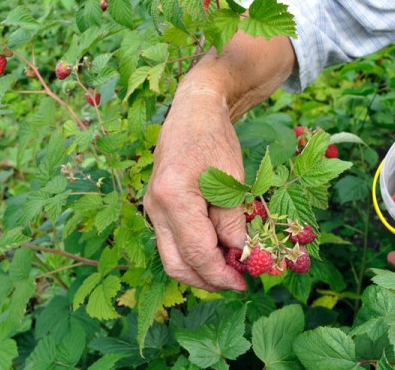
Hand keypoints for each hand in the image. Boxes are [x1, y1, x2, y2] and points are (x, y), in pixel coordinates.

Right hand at [143, 84, 246, 291]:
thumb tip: (237, 253)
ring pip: (171, 256)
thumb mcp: (232, 180)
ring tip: (228, 269)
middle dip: (206, 280)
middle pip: (176, 263)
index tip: (243, 283)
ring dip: (199, 269)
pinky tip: (216, 250)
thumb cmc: (215, 139)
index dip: (220, 274)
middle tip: (235, 283)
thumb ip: (232, 221)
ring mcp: (151, 207)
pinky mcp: (156, 207)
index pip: (196, 251)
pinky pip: (171, 240)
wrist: (193, 112)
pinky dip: (192, 252)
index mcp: (173, 197)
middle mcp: (154, 207)